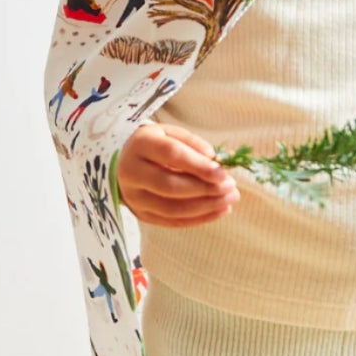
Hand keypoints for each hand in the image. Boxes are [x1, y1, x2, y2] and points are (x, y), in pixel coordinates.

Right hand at [117, 123, 239, 227]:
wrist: (124, 161)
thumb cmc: (155, 144)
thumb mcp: (171, 133)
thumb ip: (192, 143)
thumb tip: (214, 160)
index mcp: (141, 145)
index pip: (171, 155)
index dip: (199, 166)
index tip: (223, 174)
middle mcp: (132, 173)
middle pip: (170, 185)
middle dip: (204, 189)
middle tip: (231, 187)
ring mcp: (134, 197)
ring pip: (172, 208)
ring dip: (205, 207)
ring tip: (230, 199)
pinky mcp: (141, 214)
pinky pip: (172, 222)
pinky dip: (199, 218)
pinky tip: (219, 211)